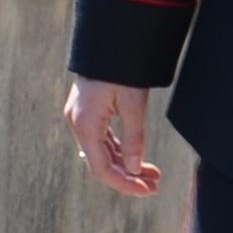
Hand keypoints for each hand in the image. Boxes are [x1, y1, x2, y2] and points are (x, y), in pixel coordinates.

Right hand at [65, 76, 162, 196]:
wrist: (109, 41)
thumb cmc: (121, 69)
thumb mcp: (133, 104)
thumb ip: (135, 139)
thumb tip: (136, 169)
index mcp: (85, 124)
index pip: (101, 168)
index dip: (123, 183)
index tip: (146, 191)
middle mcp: (78, 124)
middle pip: (101, 163)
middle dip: (128, 177)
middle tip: (155, 185)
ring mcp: (80, 119)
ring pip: (102, 153)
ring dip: (126, 165)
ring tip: (153, 175)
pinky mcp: (87, 114)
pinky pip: (102, 140)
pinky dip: (120, 151)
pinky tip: (138, 160)